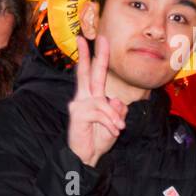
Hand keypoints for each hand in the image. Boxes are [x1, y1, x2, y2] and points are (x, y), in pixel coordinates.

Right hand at [67, 36, 126, 167]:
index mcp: (93, 97)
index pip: (94, 73)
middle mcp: (84, 97)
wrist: (86, 157)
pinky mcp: (78, 114)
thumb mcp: (115, 123)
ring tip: (118, 128)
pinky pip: (100, 112)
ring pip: (102, 100)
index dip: (96, 56)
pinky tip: (113, 131)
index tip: (98, 39)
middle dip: (89, 55)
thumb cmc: (98, 139)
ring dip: (113, 116)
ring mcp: (79, 105)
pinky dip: (109, 122)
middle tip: (89, 37)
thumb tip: (115, 99)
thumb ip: (117, 111)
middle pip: (86, 73)